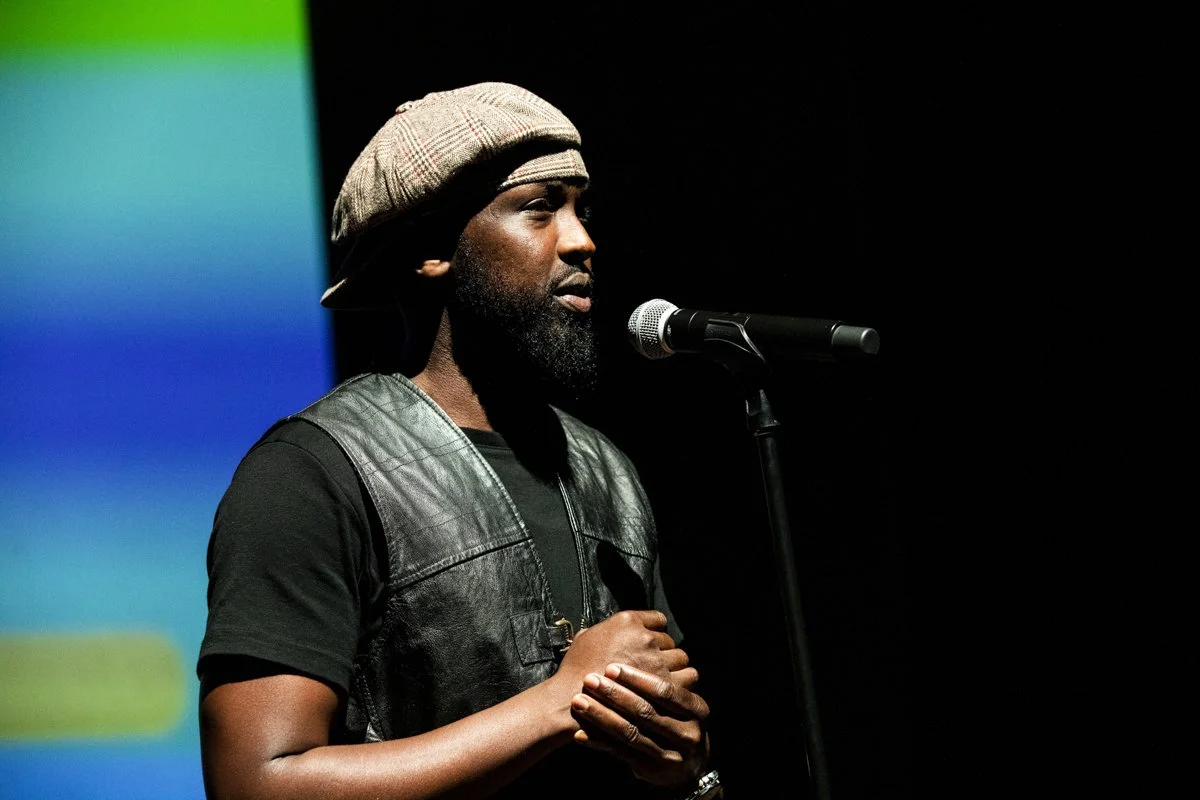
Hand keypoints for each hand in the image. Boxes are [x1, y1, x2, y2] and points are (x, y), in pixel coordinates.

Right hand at [555, 610, 686, 685]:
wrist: (572, 697)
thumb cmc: (575, 669)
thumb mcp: (585, 637)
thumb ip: (605, 630)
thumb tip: (609, 631)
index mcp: (628, 621)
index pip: (658, 620)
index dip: (656, 633)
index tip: (652, 645)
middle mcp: (646, 637)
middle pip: (670, 641)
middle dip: (665, 653)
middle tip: (655, 667)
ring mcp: (656, 661)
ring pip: (682, 659)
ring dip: (676, 668)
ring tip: (666, 680)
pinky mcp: (663, 685)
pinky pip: (686, 678)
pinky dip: (682, 684)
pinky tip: (671, 692)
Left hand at [570, 662, 710, 788]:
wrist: (689, 765)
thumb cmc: (678, 719)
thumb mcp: (683, 703)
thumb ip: (666, 677)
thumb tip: (636, 639)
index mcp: (696, 709)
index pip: (665, 691)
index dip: (637, 678)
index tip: (611, 667)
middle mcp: (686, 733)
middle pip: (646, 711)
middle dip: (615, 694)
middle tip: (590, 680)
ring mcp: (669, 754)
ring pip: (630, 733)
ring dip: (602, 716)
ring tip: (580, 702)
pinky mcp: (650, 769)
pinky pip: (620, 754)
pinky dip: (599, 742)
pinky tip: (580, 733)